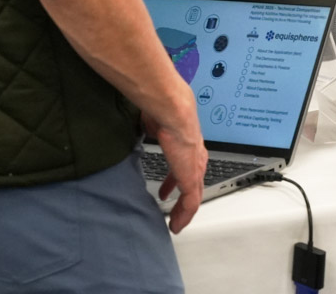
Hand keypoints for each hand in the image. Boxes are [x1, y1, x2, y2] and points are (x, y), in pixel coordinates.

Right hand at [144, 108, 207, 233]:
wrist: (172, 111)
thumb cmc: (163, 111)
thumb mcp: (155, 123)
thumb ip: (152, 128)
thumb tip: (141, 125)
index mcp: (187, 144)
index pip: (186, 166)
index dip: (176, 179)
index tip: (167, 188)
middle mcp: (195, 157)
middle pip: (193, 184)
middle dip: (182, 198)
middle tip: (174, 210)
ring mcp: (194, 168)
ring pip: (193, 196)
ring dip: (183, 210)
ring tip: (175, 222)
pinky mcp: (191, 178)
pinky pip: (190, 203)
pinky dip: (184, 215)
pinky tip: (177, 225)